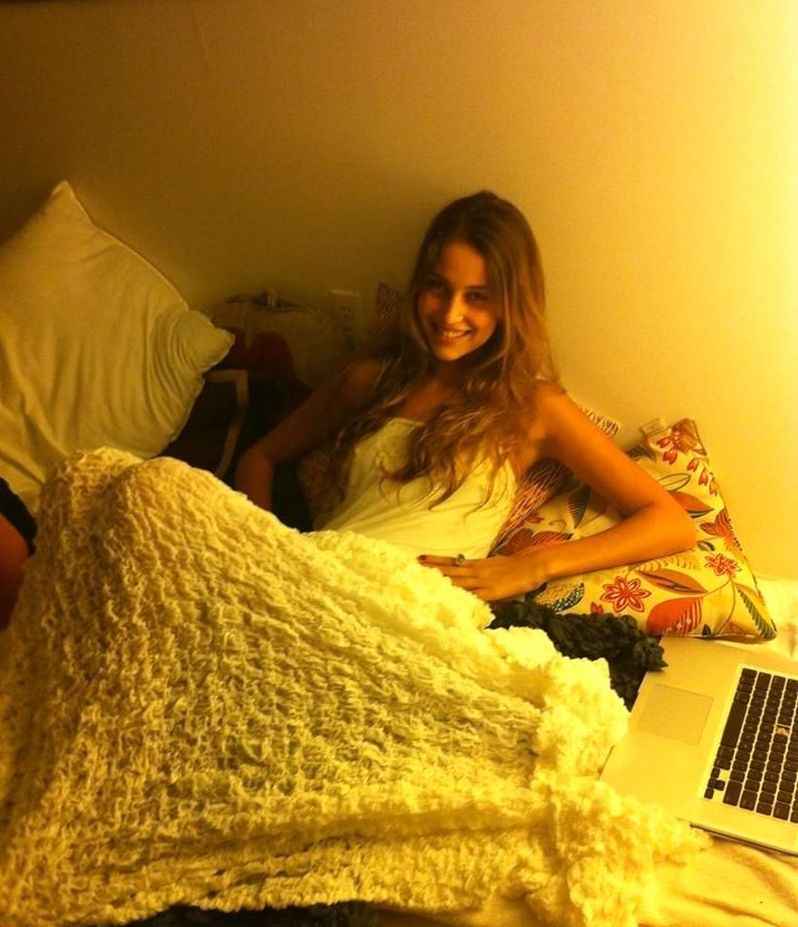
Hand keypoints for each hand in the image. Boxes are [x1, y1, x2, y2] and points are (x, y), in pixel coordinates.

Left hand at [417, 552, 548, 602]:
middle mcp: (475, 571)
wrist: (532, 565)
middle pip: (449, 570)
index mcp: (476, 565)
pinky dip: (461, 597)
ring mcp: (482, 581)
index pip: (452, 562)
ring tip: (424, 578)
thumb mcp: (494, 565)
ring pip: (457, 581)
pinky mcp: (491, 592)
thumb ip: (481, 570)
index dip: (436, 561)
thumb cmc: (515, 566)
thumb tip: (468, 571)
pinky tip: (449, 599)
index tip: (420, 558)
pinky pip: (473, 596)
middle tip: (413, 566)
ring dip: (441, 580)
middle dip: (431, 569)